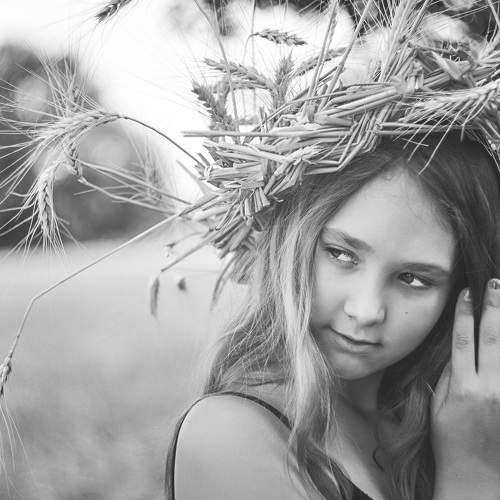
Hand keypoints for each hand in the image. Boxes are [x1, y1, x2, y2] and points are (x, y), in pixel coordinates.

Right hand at [431, 280, 499, 484]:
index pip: (464, 341)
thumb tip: (456, 348)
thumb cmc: (450, 441)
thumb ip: (449, 376)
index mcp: (465, 388)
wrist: (477, 477)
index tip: (466, 294)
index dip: (464, 315)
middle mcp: (491, 389)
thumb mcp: (438, 407)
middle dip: (495, 308)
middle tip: (496, 284)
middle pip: (494, 339)